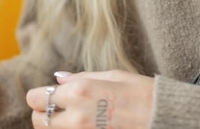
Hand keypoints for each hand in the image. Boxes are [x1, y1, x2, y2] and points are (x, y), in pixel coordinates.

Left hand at [26, 69, 153, 128]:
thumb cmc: (142, 93)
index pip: (37, 98)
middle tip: (58, 107)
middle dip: (43, 113)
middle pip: (38, 121)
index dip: (39, 95)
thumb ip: (81, 78)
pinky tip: (84, 124)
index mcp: (80, 92)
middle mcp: (75, 117)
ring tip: (72, 116)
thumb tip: (59, 78)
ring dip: (55, 126)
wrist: (162, 118)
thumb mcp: (113, 75)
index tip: (47, 94)